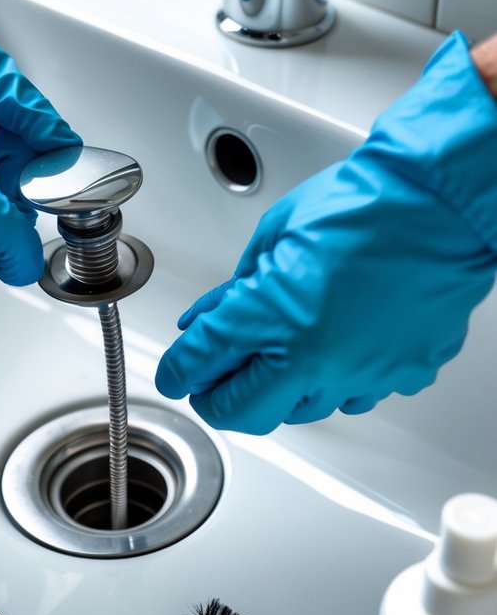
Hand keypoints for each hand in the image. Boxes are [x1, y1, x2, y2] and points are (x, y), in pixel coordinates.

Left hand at [156, 32, 496, 433]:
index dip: (178, 371)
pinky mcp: (400, 376)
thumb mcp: (275, 235)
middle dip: (219, 397)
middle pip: (241, 413)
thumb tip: (209, 319)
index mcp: (272, 317)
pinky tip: (334, 347)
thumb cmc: (364, 204)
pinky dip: (336, 378)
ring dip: (278, 389)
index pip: (200, 364)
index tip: (175, 373)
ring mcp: (361, 373)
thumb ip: (235, 289)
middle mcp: (314, 358)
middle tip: (213, 379)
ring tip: (279, 353)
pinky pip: (354, 395)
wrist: (440, 202)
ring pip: (299, 411)